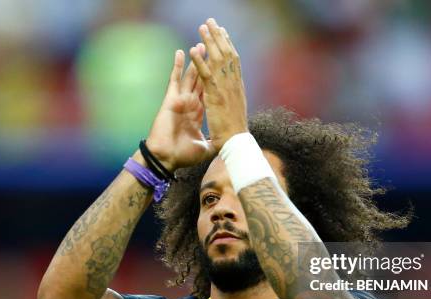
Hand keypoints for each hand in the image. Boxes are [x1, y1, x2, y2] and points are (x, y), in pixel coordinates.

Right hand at [144, 45, 216, 170]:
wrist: (166, 158)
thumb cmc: (182, 155)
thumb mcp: (204, 148)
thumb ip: (212, 142)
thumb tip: (222, 145)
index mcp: (198, 113)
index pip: (209, 93)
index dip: (215, 80)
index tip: (221, 69)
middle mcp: (190, 104)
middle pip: (202, 80)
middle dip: (208, 65)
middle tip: (213, 49)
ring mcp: (181, 101)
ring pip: (190, 76)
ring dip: (196, 60)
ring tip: (200, 44)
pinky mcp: (171, 100)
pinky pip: (175, 79)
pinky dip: (177, 66)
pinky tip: (180, 52)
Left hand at [189, 18, 247, 150]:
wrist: (237, 143)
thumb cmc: (236, 135)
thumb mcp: (235, 116)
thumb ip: (233, 105)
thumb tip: (233, 103)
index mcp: (237, 88)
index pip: (234, 61)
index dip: (228, 45)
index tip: (224, 32)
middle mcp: (234, 84)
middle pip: (227, 55)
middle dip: (219, 37)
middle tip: (212, 22)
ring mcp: (225, 89)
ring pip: (218, 60)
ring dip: (209, 42)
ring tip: (202, 27)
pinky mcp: (215, 96)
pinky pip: (206, 75)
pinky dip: (200, 62)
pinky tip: (193, 50)